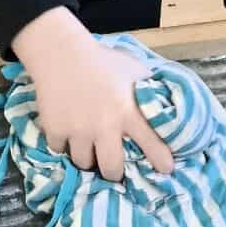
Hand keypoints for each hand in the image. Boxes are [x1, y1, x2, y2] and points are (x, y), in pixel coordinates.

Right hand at [13, 6, 173, 180]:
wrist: (60, 53)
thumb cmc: (102, 61)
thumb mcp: (133, 69)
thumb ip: (149, 88)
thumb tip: (170, 101)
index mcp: (128, 111)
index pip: (151, 143)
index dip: (161, 161)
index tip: (166, 170)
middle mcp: (104, 125)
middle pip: (111, 169)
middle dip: (114, 172)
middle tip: (114, 169)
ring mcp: (78, 130)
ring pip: (83, 163)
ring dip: (87, 158)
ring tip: (90, 151)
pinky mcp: (55, 129)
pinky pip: (60, 150)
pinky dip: (63, 146)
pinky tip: (68, 136)